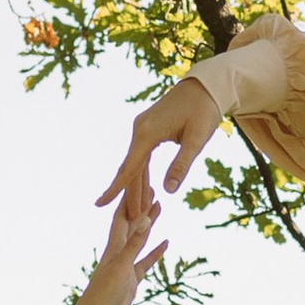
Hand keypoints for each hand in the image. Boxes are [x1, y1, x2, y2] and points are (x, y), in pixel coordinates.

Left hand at [50, 190, 168, 304]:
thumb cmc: (103, 296)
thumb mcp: (122, 267)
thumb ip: (134, 243)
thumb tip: (146, 217)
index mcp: (114, 245)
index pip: (124, 213)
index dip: (131, 195)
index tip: (138, 174)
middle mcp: (118, 251)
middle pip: (133, 220)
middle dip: (141, 201)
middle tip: (152, 181)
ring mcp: (125, 264)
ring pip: (140, 238)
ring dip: (150, 222)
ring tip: (160, 205)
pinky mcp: (132, 279)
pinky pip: (146, 260)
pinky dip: (155, 250)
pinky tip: (166, 242)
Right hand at [101, 75, 219, 220]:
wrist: (205, 86)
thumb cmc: (204, 110)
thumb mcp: (197, 139)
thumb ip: (181, 164)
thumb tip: (168, 192)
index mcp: (148, 133)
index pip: (130, 167)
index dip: (116, 188)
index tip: (99, 204)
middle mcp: (139, 130)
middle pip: (131, 168)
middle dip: (130, 194)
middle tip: (131, 219)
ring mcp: (142, 128)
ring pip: (135, 162)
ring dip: (136, 185)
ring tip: (138, 210)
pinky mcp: (147, 128)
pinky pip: (141, 155)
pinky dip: (142, 172)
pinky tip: (144, 187)